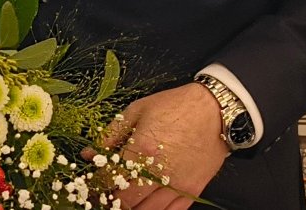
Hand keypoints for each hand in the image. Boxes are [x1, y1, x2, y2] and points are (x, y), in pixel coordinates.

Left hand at [102, 83, 228, 209]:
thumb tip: (89, 154)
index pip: (108, 180)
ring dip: (132, 208)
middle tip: (106, 196)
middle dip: (112, 201)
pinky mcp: (192, 190)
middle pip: (125, 202)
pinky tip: (147, 205)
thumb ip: (110, 135)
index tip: (92, 184)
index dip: (96, 185)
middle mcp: (158, 173)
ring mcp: (177, 185)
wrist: (216, 110)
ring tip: (125, 200)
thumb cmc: (175, 106)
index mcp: (140, 151)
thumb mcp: (137, 111)